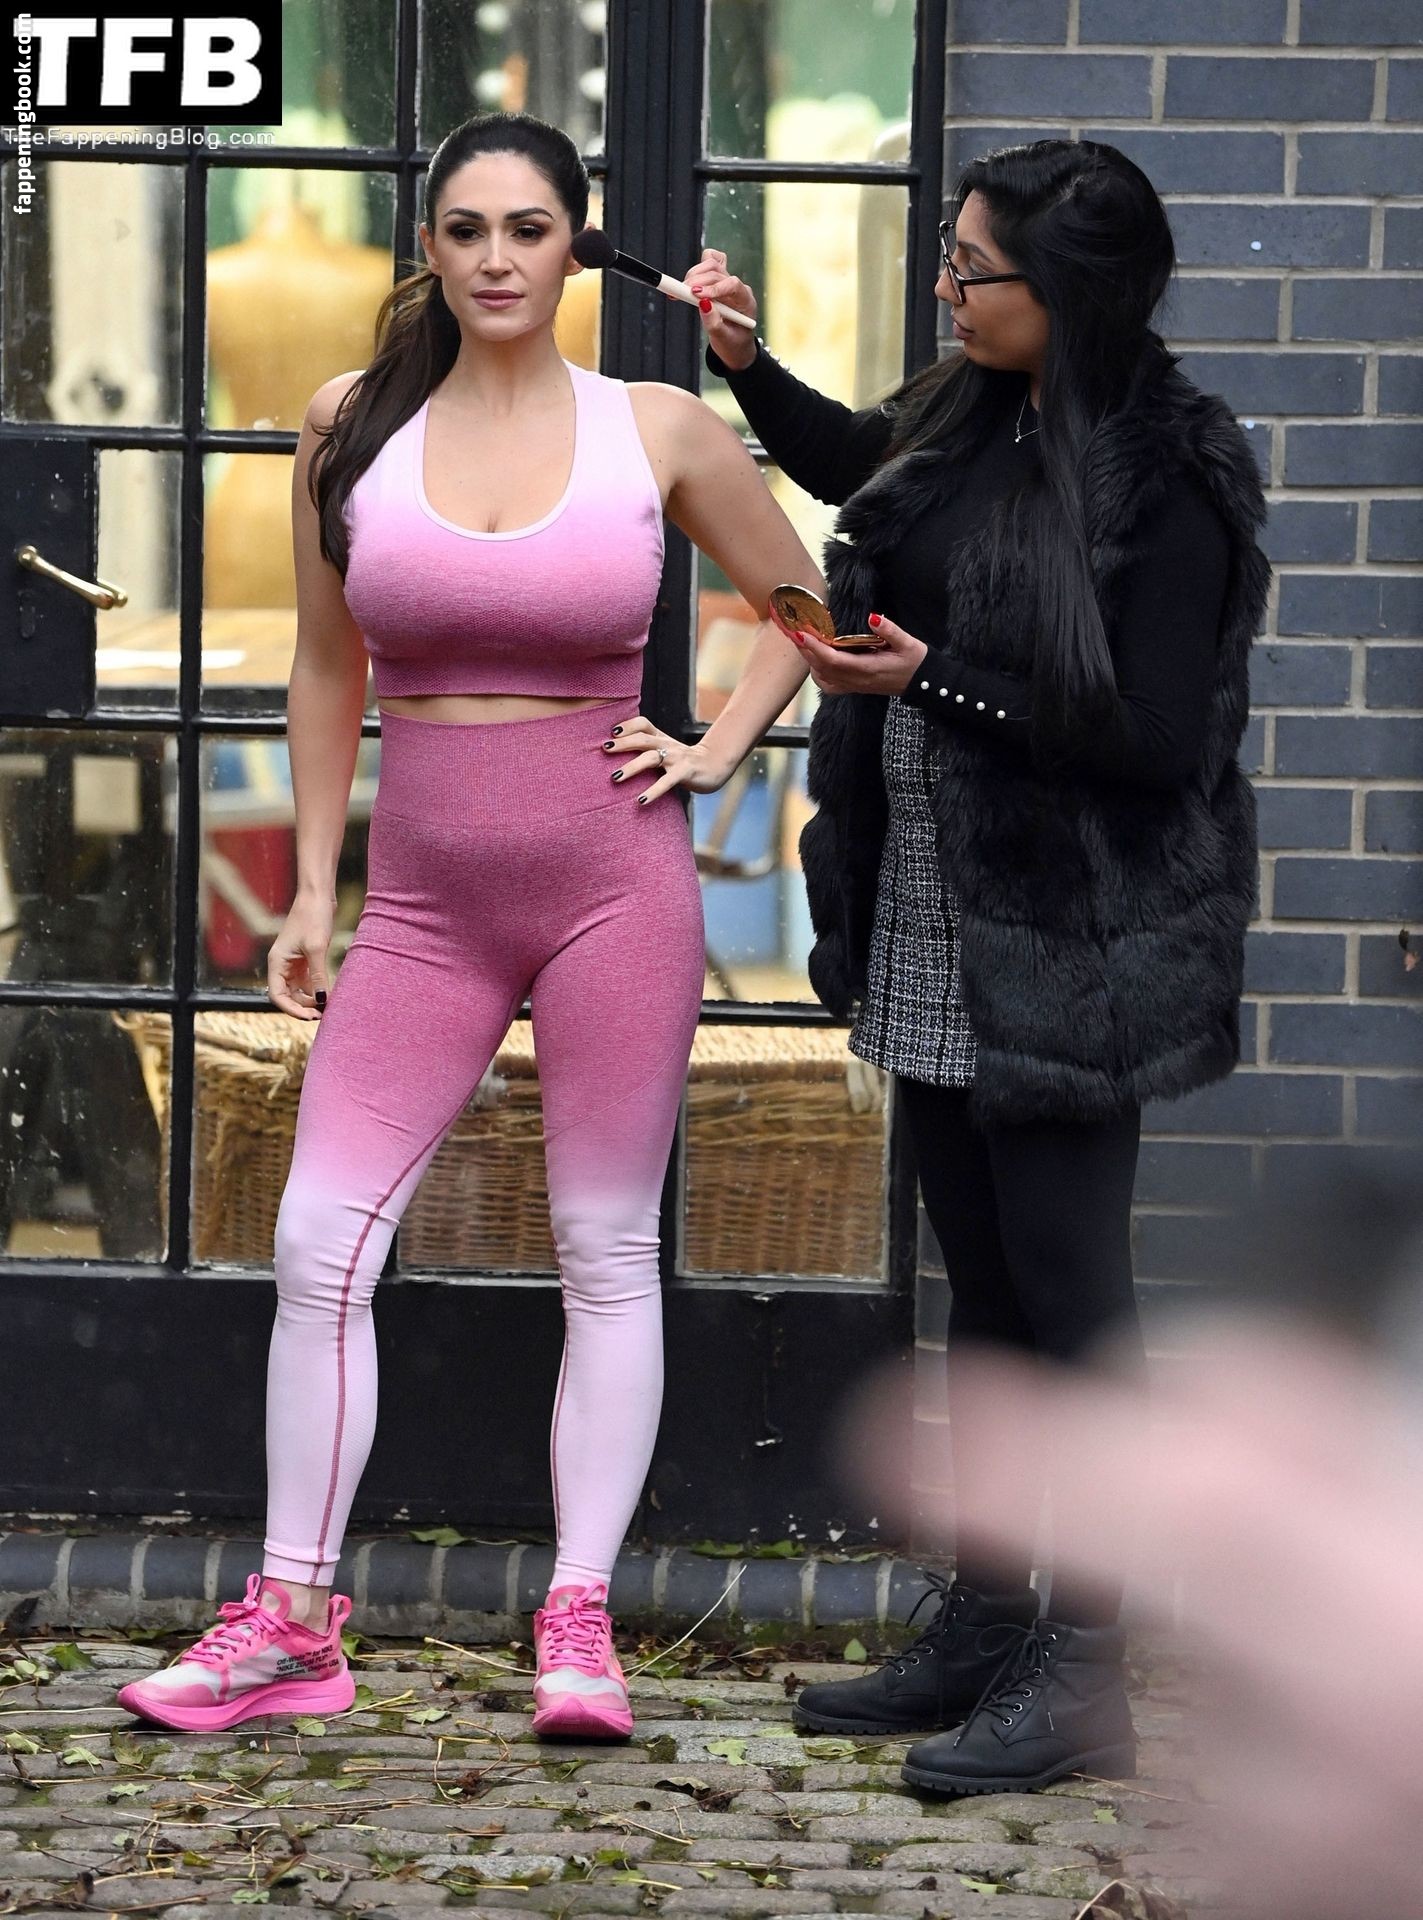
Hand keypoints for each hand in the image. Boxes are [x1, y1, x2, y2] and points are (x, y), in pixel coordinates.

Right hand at [268, 897, 332, 1019]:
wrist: (317, 895)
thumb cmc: (313, 917)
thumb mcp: (316, 948)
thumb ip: (318, 975)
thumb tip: (322, 1000)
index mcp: (277, 962)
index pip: (277, 995)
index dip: (292, 1009)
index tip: (310, 1016)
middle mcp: (282, 964)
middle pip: (287, 995)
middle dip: (303, 1006)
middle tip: (323, 1014)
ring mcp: (293, 962)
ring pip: (298, 989)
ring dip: (311, 999)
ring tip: (327, 1006)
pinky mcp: (304, 958)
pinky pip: (307, 980)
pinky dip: (317, 989)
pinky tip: (329, 994)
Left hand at [601, 713, 732, 804]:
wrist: (714, 766)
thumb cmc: (683, 761)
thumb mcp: (665, 750)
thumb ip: (646, 750)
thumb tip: (616, 754)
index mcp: (661, 738)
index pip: (643, 723)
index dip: (628, 725)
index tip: (611, 732)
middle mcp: (667, 745)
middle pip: (642, 739)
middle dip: (622, 743)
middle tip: (604, 749)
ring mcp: (676, 758)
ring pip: (651, 758)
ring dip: (631, 767)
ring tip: (615, 778)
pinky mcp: (685, 773)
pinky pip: (667, 782)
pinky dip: (653, 791)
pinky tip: (640, 800)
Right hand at [684, 247, 757, 371]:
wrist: (734, 344)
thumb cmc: (733, 343)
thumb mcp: (724, 339)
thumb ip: (714, 323)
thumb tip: (703, 304)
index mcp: (745, 301)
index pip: (732, 284)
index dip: (713, 287)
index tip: (696, 295)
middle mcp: (737, 288)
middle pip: (717, 272)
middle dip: (697, 281)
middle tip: (679, 293)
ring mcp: (727, 281)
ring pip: (712, 263)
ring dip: (694, 274)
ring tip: (680, 290)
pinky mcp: (717, 279)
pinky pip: (710, 261)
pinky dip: (698, 267)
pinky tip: (689, 281)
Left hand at [790, 611, 927, 695]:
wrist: (923, 684)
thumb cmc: (916, 662)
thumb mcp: (908, 642)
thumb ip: (889, 630)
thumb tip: (872, 617)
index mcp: (868, 669)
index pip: (833, 660)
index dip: (815, 647)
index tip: (801, 633)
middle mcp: (857, 681)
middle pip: (822, 668)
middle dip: (806, 650)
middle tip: (794, 631)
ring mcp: (855, 686)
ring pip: (823, 678)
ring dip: (810, 661)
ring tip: (802, 642)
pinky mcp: (856, 688)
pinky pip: (830, 685)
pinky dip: (818, 674)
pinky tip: (817, 661)